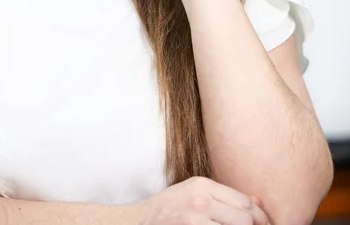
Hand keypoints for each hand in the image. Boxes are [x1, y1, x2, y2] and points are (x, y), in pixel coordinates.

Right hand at [129, 176, 269, 223]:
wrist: (140, 222)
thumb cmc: (171, 207)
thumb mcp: (195, 192)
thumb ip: (224, 197)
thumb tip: (257, 203)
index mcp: (203, 186)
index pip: (244, 203)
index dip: (260, 217)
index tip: (266, 224)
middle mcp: (200, 202)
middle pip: (244, 219)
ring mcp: (195, 221)